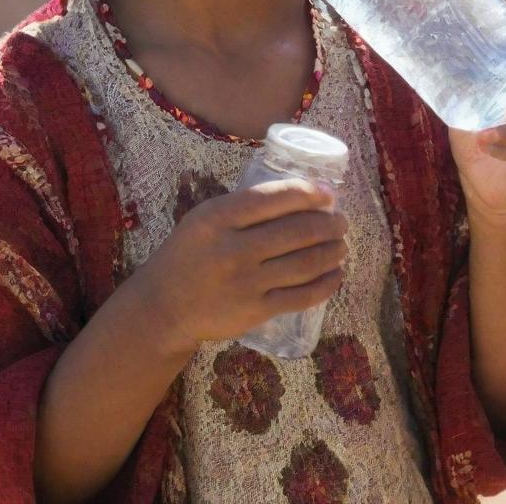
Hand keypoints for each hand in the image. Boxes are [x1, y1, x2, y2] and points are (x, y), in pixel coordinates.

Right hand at [138, 178, 348, 354]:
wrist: (163, 306)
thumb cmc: (187, 254)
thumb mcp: (203, 219)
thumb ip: (242, 208)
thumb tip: (298, 195)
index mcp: (218, 217)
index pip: (274, 198)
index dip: (308, 193)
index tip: (328, 194)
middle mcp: (234, 248)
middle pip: (297, 231)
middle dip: (328, 223)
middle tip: (341, 221)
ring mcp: (247, 282)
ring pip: (306, 262)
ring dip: (333, 251)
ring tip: (342, 244)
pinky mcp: (257, 311)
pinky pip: (302, 295)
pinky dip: (326, 283)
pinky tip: (336, 274)